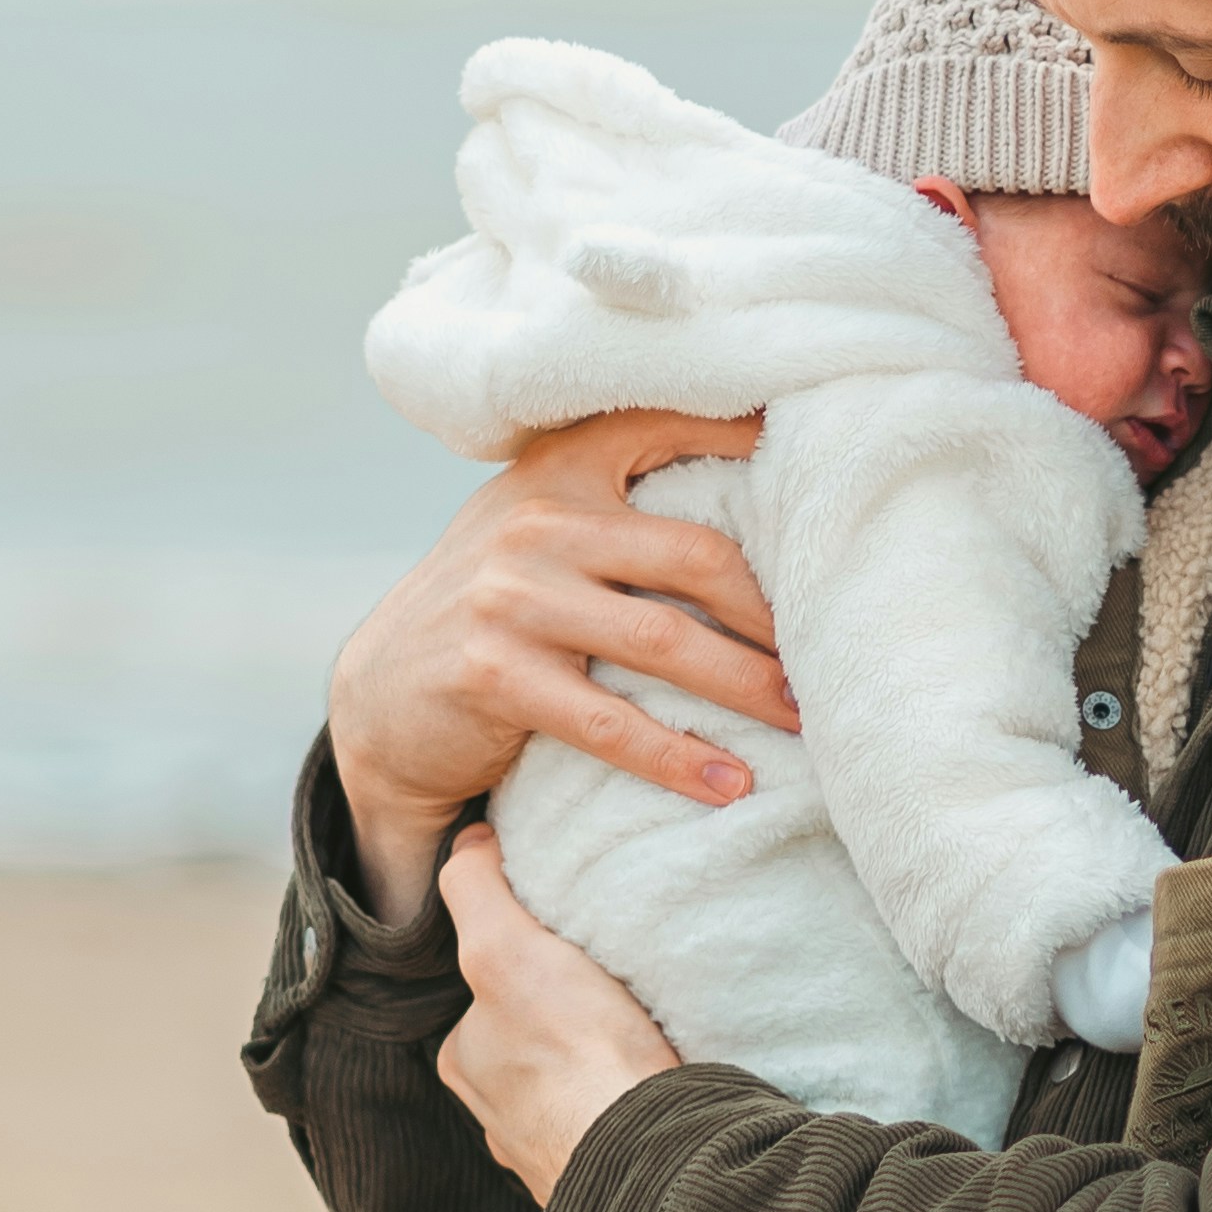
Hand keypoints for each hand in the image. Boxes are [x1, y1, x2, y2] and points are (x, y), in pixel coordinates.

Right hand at [326, 406, 794, 924]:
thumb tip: (757, 477)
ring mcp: (510, 598)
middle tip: (833, 654)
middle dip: (774, 613)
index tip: (825, 463)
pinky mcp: (494, 674)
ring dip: (746, 688)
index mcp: (557, 469)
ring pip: (664, 642)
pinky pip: (611, 722)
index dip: (744, 433)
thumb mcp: (536, 524)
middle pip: (693, 557)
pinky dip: (679, 758)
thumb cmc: (494, 605)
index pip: (664, 427)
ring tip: (803, 721)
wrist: (378, 695)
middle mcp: (535, 522)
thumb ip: (616, 495)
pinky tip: (730, 785)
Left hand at [435, 821, 679, 1201]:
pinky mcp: (612, 1174)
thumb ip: (476, 891)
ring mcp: (554, 1153)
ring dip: (600, 1070)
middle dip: (564, 1024)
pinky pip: (617, 1126)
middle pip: (531, 1045)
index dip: (526, 963)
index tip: (567, 951)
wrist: (651, 1154)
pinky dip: (631, 1105)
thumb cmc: (574, 1054)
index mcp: (465, 1062)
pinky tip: (660, 1084)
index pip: (488, 994)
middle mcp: (499, 1117)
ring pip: (574, 1092)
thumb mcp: (504, 950)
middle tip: (614, 993)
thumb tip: (467, 842)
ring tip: (644, 1037)